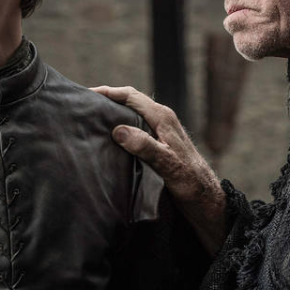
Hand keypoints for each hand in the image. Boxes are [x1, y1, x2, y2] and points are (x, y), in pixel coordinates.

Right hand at [91, 85, 226, 255]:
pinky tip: (109, 137)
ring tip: (92, 118)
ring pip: (133, 113)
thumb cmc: (189, 181)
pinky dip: (121, 125)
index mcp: (163, 117)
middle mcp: (162, 118)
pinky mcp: (159, 141)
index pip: (131, 96)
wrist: (205, 196)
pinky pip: (136, 126)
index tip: (87, 94)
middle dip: (108, 99)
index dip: (109, 92)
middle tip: (84, 104)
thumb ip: (145, 146)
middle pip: (130, 101)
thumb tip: (119, 130)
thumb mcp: (166, 164)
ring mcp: (161, 129)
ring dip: (114, 112)